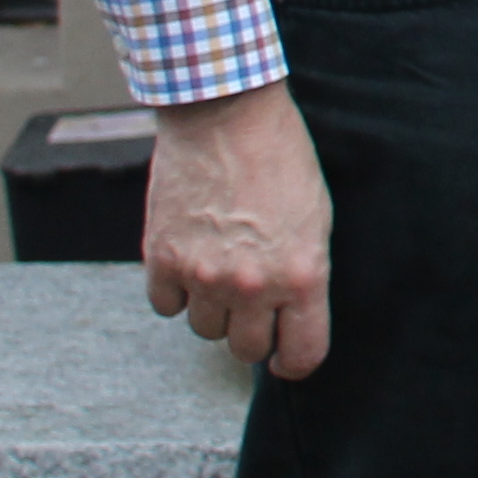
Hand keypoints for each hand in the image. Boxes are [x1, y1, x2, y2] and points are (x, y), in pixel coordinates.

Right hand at [145, 81, 334, 378]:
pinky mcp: (163, 260)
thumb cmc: (280, 159)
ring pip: (204, 330)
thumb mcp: (315, 218)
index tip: (284, 357)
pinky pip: (166, 306)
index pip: (301, 353)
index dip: (293, 362)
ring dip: (213, 308)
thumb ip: (301, 273)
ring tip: (221, 265)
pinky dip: (175, 291)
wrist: (226, 115)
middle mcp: (253, 285)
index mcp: (301, 275)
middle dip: (251, 331)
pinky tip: (189, 259)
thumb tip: (288, 317)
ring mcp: (204, 276)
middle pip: (245, 348)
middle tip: (251, 301)